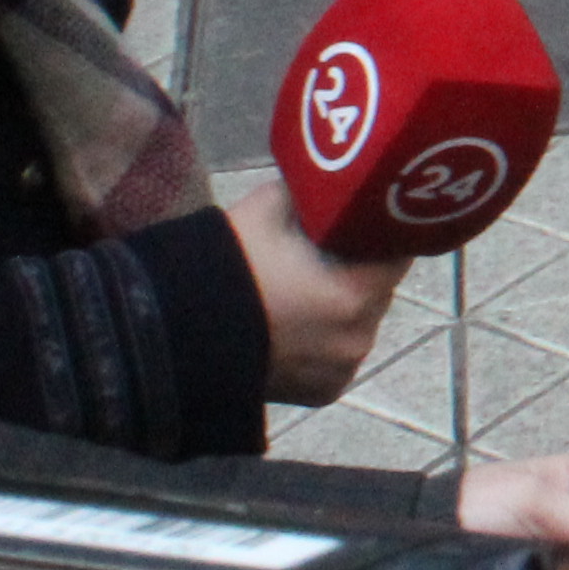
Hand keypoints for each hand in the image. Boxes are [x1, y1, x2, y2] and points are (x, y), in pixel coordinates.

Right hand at [220, 187, 411, 403]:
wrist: (171, 332)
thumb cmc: (226, 263)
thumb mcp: (271, 207)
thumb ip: (313, 195)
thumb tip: (331, 177)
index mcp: (357, 291)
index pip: (397, 252)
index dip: (382, 233)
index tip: (365, 222)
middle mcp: (359, 336)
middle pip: (379, 290)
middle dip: (360, 272)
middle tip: (328, 256)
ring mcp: (342, 368)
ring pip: (360, 324)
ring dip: (344, 308)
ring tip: (304, 294)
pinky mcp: (325, 392)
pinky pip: (339, 356)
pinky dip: (327, 342)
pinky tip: (295, 328)